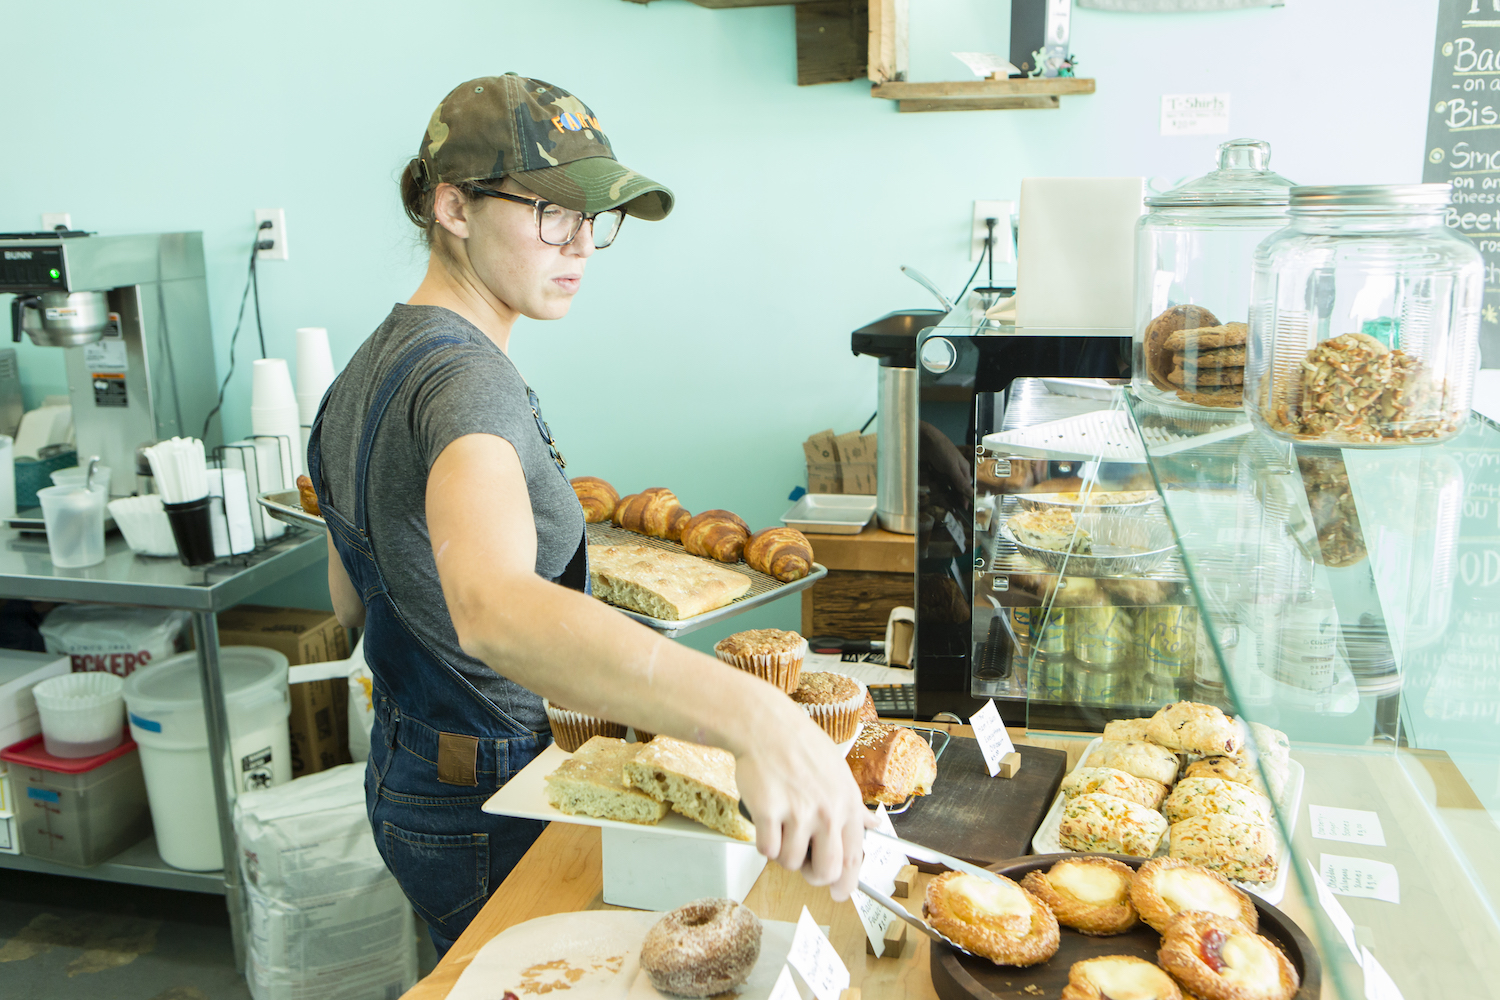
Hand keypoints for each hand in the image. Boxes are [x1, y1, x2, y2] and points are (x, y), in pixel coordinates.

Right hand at [734, 704, 875, 901]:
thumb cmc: (801, 746)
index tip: (840, 893)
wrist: (766, 725)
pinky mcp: (768, 812)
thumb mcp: (838, 772)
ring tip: (781, 826)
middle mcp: (827, 811)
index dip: (846, 882)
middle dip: (813, 875)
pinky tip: (766, 822)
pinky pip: (766, 850)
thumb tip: (872, 825)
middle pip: (826, 872)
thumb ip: (853, 805)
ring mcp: (798, 812)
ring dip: (783, 852)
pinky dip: (763, 843)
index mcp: (848, 804)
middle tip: (804, 863)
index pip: (853, 858)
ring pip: (790, 863)